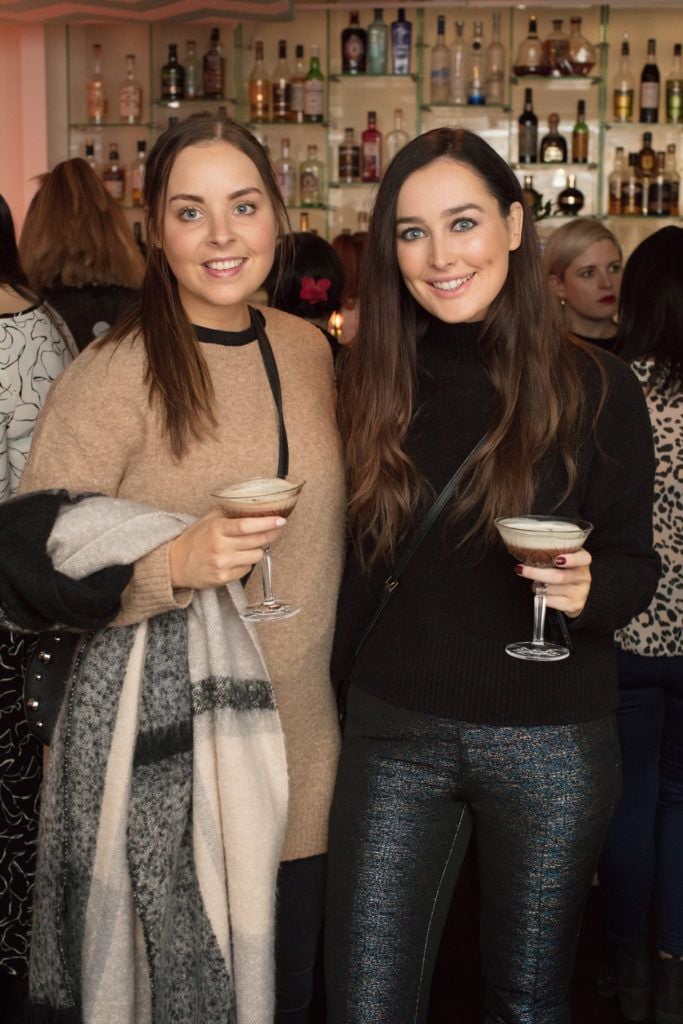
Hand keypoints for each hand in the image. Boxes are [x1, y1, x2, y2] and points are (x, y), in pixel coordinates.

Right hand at [169, 507, 285, 589]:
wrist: (175, 564)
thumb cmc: (194, 540)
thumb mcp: (207, 520)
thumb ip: (227, 511)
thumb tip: (250, 503)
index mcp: (217, 529)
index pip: (246, 526)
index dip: (266, 523)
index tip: (280, 520)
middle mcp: (220, 547)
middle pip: (257, 541)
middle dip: (271, 534)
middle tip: (276, 528)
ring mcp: (222, 564)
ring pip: (256, 556)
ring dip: (257, 550)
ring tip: (247, 545)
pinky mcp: (223, 578)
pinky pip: (247, 570)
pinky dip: (246, 563)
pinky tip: (237, 558)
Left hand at [515, 548, 591, 618]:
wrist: (580, 594)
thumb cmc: (567, 571)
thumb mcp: (566, 559)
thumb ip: (554, 554)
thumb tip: (527, 551)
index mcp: (583, 561)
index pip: (582, 559)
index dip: (571, 559)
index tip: (557, 560)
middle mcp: (584, 577)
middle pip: (559, 577)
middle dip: (536, 573)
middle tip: (521, 569)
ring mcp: (580, 592)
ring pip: (551, 589)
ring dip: (537, 586)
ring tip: (536, 583)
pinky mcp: (574, 605)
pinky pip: (550, 601)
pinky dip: (541, 597)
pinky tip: (542, 593)